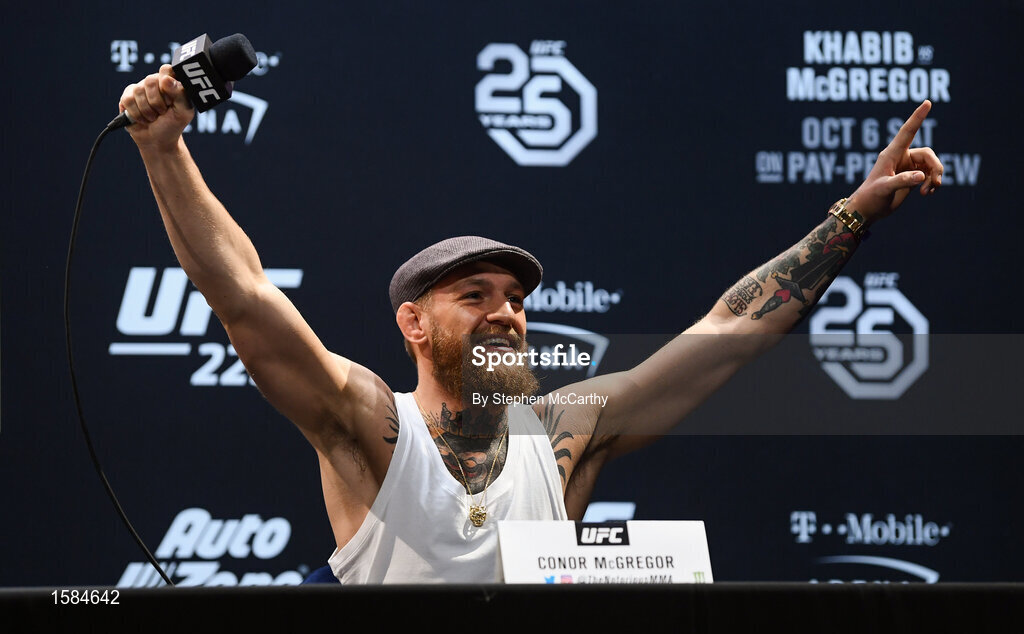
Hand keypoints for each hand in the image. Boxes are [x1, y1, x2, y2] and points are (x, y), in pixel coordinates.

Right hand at [118, 64, 193, 151]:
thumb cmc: (173, 124)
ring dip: (147, 110)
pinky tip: (142, 119)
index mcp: (170, 81)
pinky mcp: (127, 97)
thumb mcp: (184, 112)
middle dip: (157, 102)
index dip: (167, 84)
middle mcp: (154, 82)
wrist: (158, 141)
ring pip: (138, 91)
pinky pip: (128, 100)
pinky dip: (137, 114)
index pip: (166, 69)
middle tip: (162, 112)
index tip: (171, 99)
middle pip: (150, 80)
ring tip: (153, 117)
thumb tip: (166, 79)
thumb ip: (180, 94)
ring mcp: (140, 88)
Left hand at [847, 100, 943, 224]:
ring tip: (929, 192)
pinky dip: (932, 183)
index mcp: (891, 154)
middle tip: (935, 183)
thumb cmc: (870, 197)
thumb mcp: (885, 188)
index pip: (908, 131)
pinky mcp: (912, 178)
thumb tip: (922, 176)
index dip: (917, 117)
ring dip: (935, 178)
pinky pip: (929, 175)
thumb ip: (903, 181)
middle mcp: (901, 157)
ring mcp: (907, 167)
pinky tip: (928, 193)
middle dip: (936, 167)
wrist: (867, 211)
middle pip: (928, 154)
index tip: (927, 102)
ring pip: (931, 165)